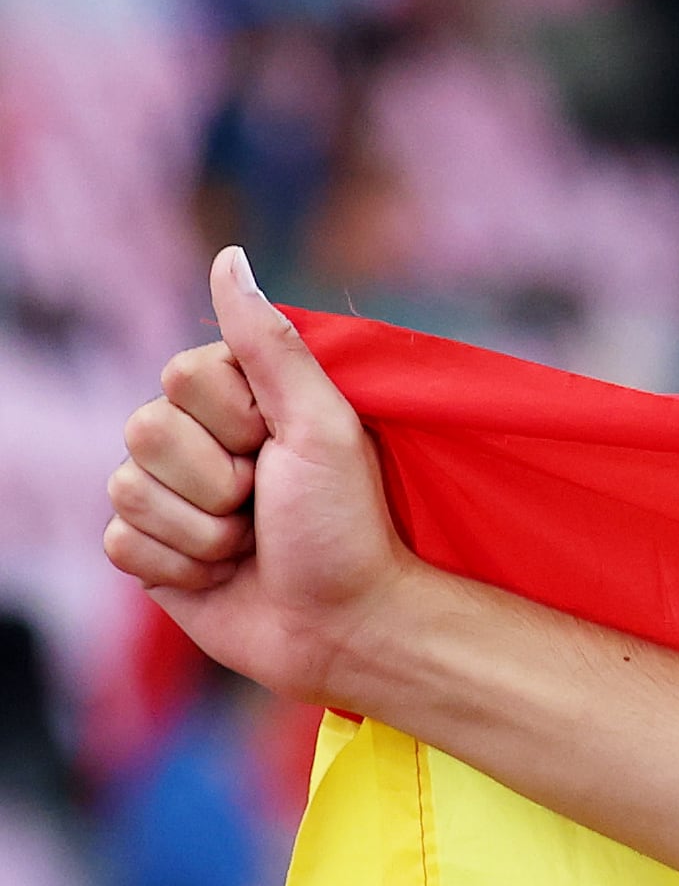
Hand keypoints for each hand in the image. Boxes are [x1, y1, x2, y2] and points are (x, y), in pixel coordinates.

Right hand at [100, 247, 412, 710]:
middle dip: (219, 481)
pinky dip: (179, 567)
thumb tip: (228, 257)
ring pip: (127, 488)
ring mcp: (167, 497)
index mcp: (235, 401)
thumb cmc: (349, 526)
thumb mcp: (323, 425)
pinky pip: (120, 541)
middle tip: (270, 505)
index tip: (284, 449)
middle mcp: (193, 442)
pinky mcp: (150, 553)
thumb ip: (270, 343)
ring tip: (253, 544)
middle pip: (142, 429)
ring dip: (204, 531)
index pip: (180, 377)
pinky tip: (222, 577)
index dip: (236, 421)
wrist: (350, 628)